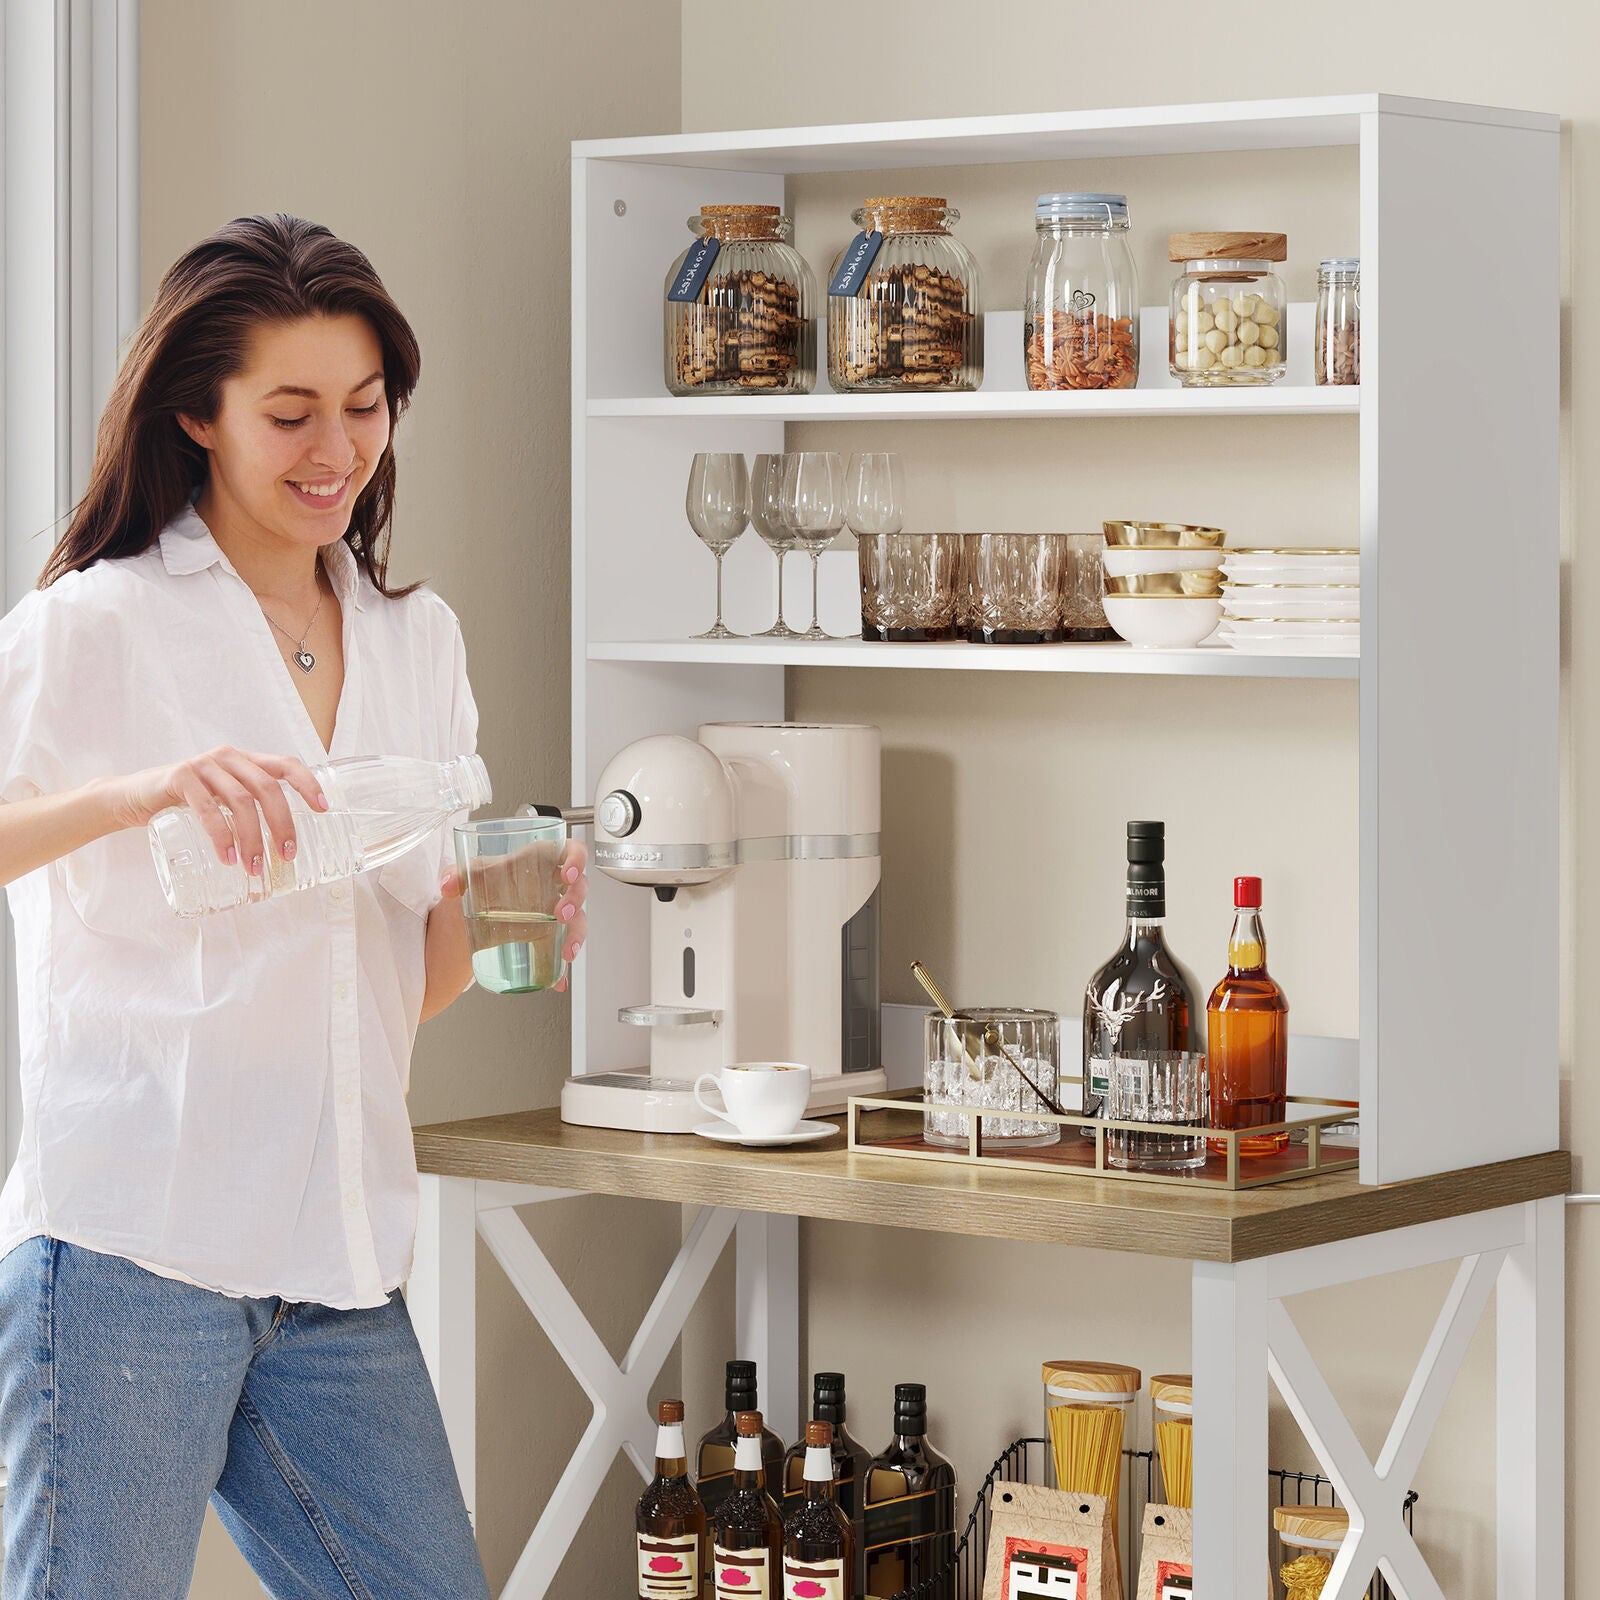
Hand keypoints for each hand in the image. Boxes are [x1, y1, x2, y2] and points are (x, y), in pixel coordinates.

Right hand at [105, 746, 327, 878]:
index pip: (286, 765)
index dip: (308, 784)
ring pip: (241, 801)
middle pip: (268, 788)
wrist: (132, 797)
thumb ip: (249, 810)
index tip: (323, 809)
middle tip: (286, 857)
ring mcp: (203, 765)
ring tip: (254, 868)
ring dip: (252, 838)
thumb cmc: (186, 803)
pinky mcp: (179, 778)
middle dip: (282, 825)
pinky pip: (207, 808)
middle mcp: (228, 758)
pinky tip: (226, 857)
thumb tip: (286, 846)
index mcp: (245, 761)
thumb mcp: (223, 801)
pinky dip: (221, 835)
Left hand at [438, 837, 587, 993]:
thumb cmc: (481, 882)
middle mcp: (553, 885)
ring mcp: (554, 911)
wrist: (472, 911)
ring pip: (579, 920)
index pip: (571, 851)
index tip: (567, 873)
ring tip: (566, 952)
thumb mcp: (468, 874)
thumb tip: (448, 886)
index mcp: (540, 861)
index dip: (577, 859)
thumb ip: (455, 874)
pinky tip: (558, 981)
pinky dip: (562, 968)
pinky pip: (562, 948)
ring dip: (576, 935)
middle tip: (561, 914)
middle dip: (575, 901)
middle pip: (579, 887)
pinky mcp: (549, 936)